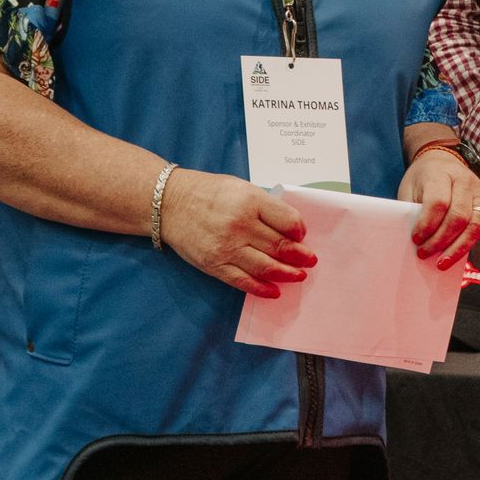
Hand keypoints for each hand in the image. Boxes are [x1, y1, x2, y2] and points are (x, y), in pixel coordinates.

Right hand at [158, 168, 316, 297]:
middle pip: (280, 246)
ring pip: (266, 266)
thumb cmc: (209, 193)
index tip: (303, 235)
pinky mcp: (215, 264)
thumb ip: (264, 206)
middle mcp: (240, 224)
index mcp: (250, 201)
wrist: (169, 203)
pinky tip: (274, 291)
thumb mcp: (241, 188)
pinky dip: (261, 288)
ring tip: (299, 276)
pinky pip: (243, 281)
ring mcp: (227, 247)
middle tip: (310, 261)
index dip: (300, 231)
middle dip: (299, 256)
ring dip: (286, 273)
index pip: (287, 220)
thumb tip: (289, 228)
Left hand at [397, 150, 479, 268]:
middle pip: (458, 216)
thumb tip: (416, 242)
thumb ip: (411, 211)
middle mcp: (464, 181)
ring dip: (459, 247)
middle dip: (440, 240)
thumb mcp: (409, 188)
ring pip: (476, 224)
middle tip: (424, 253)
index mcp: (441, 174)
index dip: (426, 225)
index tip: (415, 239)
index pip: (438, 202)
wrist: (441, 161)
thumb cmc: (422, 180)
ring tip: (443, 262)